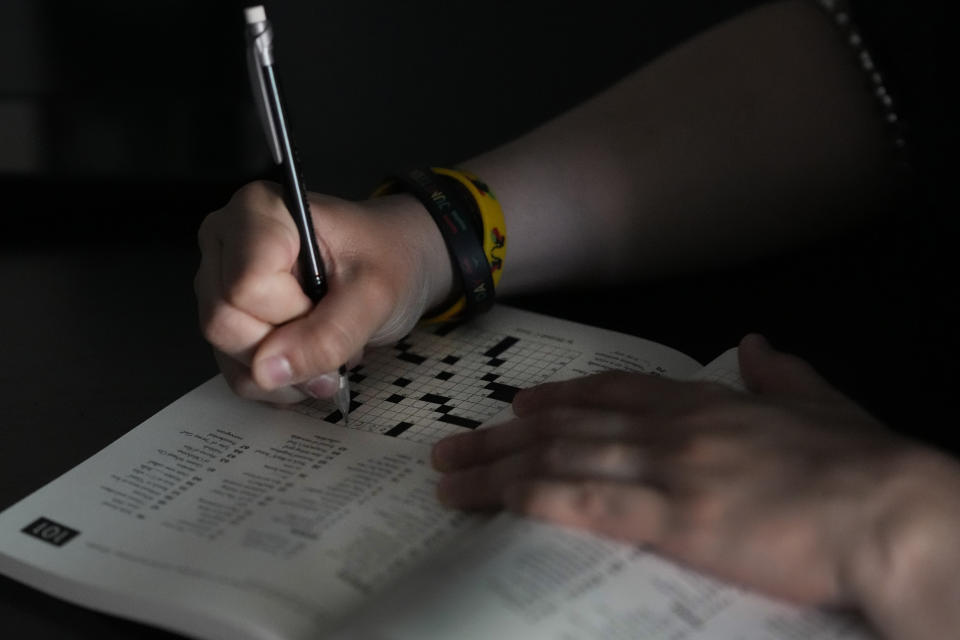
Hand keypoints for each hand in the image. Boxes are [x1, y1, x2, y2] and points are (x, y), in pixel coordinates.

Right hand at [195, 180, 450, 402]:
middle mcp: (226, 240)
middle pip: (225, 322)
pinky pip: (236, 370)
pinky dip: (281, 380)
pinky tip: (310, 358)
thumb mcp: (375, 295)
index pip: (246, 287)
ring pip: (227, 353)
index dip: (292, 311)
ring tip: (329, 344)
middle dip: (288, 348)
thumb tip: (267, 371)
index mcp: (259, 210)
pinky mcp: (226, 316)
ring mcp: (220, 280)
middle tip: (335, 332)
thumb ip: (328, 335)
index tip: (329, 299)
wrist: (397, 261)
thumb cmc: (387, 257)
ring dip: (288, 371)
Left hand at [432, 335, 959, 637]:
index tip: (520, 404)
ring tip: (448, 473)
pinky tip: (489, 499)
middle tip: (454, 441)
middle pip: (568, 424)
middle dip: (504, 434)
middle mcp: (671, 426)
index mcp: (706, 402)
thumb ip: (783, 373)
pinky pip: (578, 499)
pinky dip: (525, 495)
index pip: (614, 392)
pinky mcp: (666, 514)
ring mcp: (663, 467)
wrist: (885, 512)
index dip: (560, 397)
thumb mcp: (823, 404)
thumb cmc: (861, 467)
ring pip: (557, 458)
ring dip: (495, 465)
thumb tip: (760, 343)